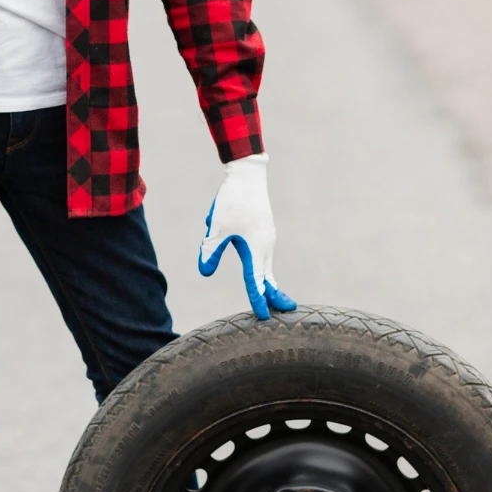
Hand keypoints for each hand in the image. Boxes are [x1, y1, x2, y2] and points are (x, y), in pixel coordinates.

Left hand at [198, 153, 296, 319]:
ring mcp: (266, 237)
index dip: (258, 299)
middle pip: (268, 276)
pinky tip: (249, 258)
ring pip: (263, 263)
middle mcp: (265, 245)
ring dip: (264, 279)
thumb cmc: (232, 201)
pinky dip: (258, 262)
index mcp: (256, 248)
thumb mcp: (217, 228)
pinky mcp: (263, 230)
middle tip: (286, 309)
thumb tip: (205, 273)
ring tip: (269, 295)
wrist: (248, 175)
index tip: (264, 316)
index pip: (256, 281)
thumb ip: (211, 251)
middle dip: (274, 294)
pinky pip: (260, 251)